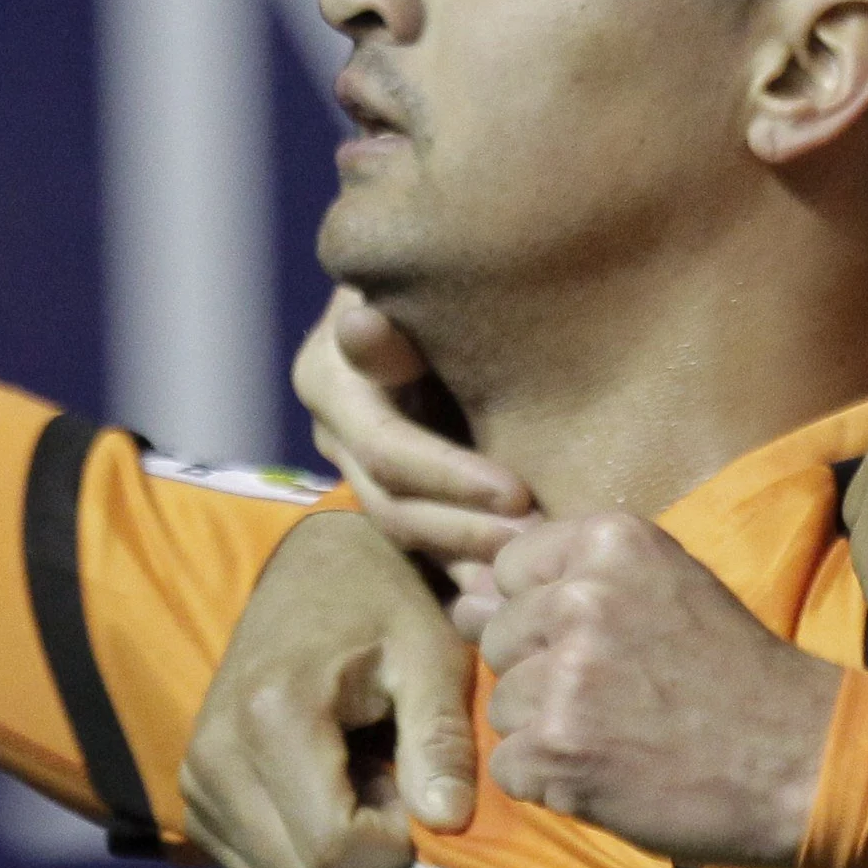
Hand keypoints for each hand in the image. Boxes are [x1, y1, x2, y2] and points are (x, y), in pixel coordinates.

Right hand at [179, 510, 478, 867]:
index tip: (421, 788)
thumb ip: (441, 737)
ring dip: (341, 864)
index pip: (334, 848)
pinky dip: (308, 859)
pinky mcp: (194, 802)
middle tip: (396, 789)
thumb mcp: (431, 653)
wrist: (311, 570)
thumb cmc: (382, 605)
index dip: (397, 842)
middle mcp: (214, 757)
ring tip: (364, 785)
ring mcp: (195, 784)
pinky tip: (330, 794)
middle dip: (371, 863)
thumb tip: (447, 822)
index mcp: (271, 714)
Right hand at [297, 288, 537, 571]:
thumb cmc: (436, 274)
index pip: (389, 450)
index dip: (451, 479)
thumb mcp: (414, 287)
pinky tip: (506, 593)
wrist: (438, 282)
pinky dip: (463, 569)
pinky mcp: (392, 487)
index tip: (519, 495)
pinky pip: (421, 543)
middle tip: (538, 545)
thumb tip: (363, 327)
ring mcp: (358, 467)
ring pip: (407, 534)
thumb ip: (393, 323)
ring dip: (468, 560)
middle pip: (395, 506)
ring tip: (527, 574)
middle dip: (467, 532)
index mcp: (329, 378)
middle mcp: (334, 431)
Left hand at [481, 514, 841, 867]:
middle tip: (620, 696)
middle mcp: (582, 595)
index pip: (510, 568)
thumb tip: (462, 592)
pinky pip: (508, 766)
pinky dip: (551, 783)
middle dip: (542, 675)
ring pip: (502, 706)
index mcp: (611, 541)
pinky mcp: (558, 747)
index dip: (545, 614)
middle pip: (499, 638)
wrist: (803, 759)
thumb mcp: (667, 589)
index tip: (602, 642)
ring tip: (620, 737)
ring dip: (547, 733)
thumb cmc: (740, 675)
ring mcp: (566, 673)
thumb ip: (570, 582)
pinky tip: (609, 775)